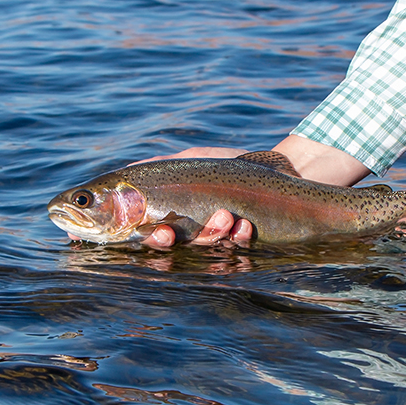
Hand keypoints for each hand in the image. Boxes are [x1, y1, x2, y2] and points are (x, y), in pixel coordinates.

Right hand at [132, 147, 252, 247]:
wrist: (275, 167)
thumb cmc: (228, 165)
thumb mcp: (191, 159)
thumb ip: (161, 165)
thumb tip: (130, 168)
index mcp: (178, 215)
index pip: (155, 233)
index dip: (150, 237)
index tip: (157, 231)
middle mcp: (197, 230)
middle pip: (176, 245)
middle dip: (170, 242)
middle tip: (170, 233)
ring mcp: (222, 237)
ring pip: (208, 245)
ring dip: (213, 233)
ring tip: (224, 215)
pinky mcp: (247, 239)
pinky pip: (238, 246)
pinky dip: (240, 236)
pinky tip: (244, 224)